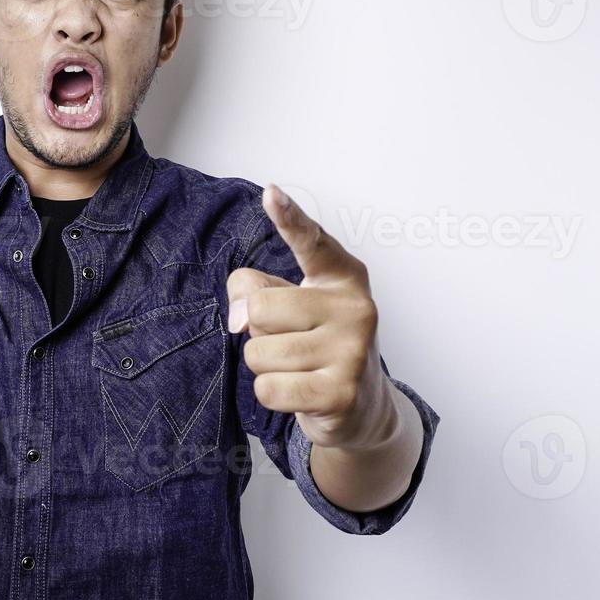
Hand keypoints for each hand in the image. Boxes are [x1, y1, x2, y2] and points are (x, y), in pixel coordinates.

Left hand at [226, 184, 396, 450]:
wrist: (362, 406)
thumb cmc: (317, 344)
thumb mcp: (287, 306)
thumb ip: (252, 292)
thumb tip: (237, 318)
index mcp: (342, 277)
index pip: (311, 242)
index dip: (289, 218)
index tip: (271, 193)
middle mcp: (355, 308)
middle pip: (260, 308)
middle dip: (259, 331)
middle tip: (291, 341)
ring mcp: (352, 351)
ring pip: (258, 352)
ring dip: (265, 366)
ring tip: (298, 367)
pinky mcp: (341, 393)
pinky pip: (268, 388)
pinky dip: (272, 393)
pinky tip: (300, 391)